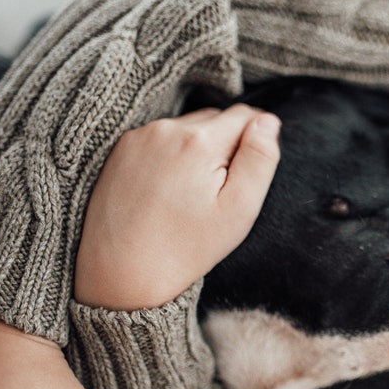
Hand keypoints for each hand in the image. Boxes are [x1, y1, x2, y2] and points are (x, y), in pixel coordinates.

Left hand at [74, 104, 280, 310]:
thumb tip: (268, 121)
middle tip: (215, 193)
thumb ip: (260, 159)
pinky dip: (171, 157)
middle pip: (216, 119)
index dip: (255, 143)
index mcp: (200, 141)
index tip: (244, 177)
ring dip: (197, 151)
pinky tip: (167, 192)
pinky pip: (161, 140)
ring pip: (188, 128)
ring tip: (188, 195)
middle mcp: (166, 128)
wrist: (123, 273)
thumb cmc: (187, 247)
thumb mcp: (239, 209)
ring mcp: (139, 137)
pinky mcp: (121, 149)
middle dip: (225, 146)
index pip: (247, 115)